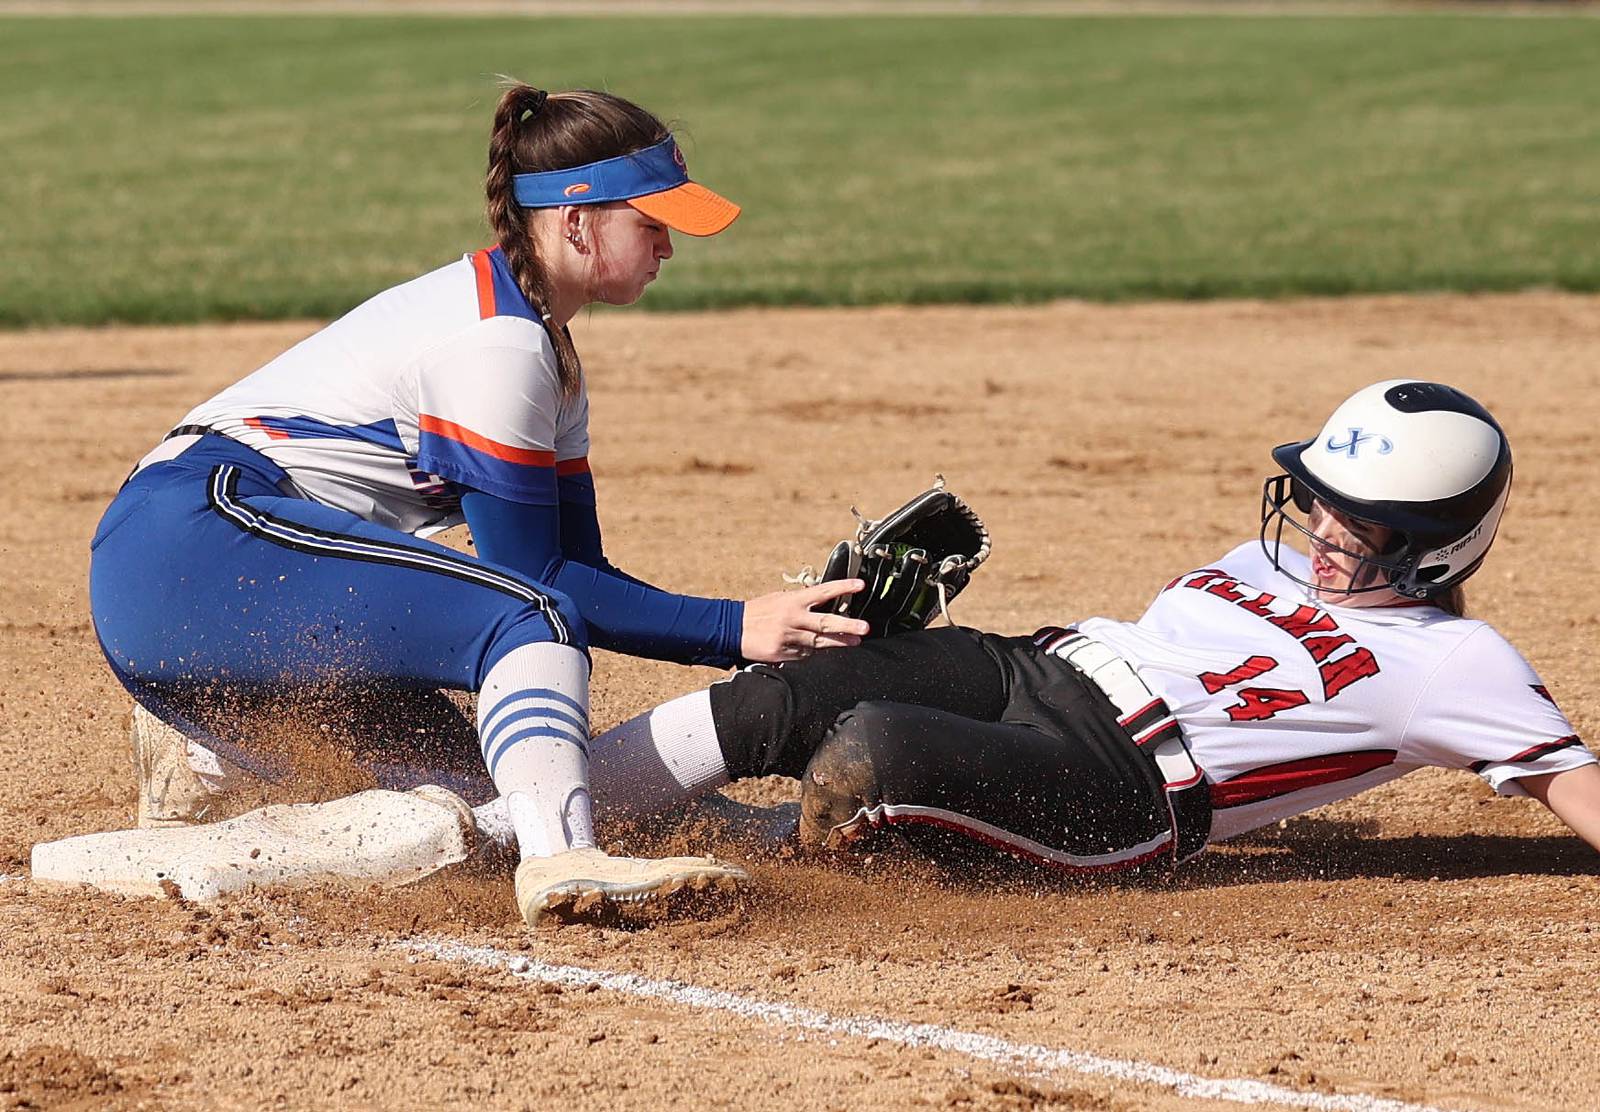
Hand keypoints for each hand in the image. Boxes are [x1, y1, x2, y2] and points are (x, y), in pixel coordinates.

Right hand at [740, 579, 869, 663]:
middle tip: (865, 627)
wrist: (731, 627)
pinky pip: (803, 654)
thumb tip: (822, 603)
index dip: (842, 587)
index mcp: (793, 600)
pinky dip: (810, 652)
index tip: (860, 585)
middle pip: (826, 622)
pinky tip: (815, 650)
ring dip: (838, 643)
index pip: (823, 591)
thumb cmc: (758, 612)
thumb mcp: (779, 599)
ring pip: (818, 642)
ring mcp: (788, 636)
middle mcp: (793, 617)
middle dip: (847, 625)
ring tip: (854, 643)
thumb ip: (801, 603)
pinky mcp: (782, 652)